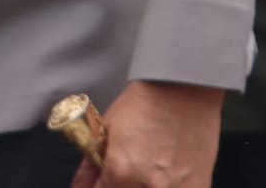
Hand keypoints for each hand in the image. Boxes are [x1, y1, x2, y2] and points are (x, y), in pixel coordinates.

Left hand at [69, 81, 220, 187]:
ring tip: (148, 168)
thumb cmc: (146, 104)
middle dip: (120, 185)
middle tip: (126, 171)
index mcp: (121, 171)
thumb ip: (90, 166)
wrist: (183, 88)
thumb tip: (81, 187)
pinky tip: (168, 173)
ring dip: (143, 186)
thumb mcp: (105, 131)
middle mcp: (148, 185)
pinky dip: (170, 187)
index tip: (101, 182)